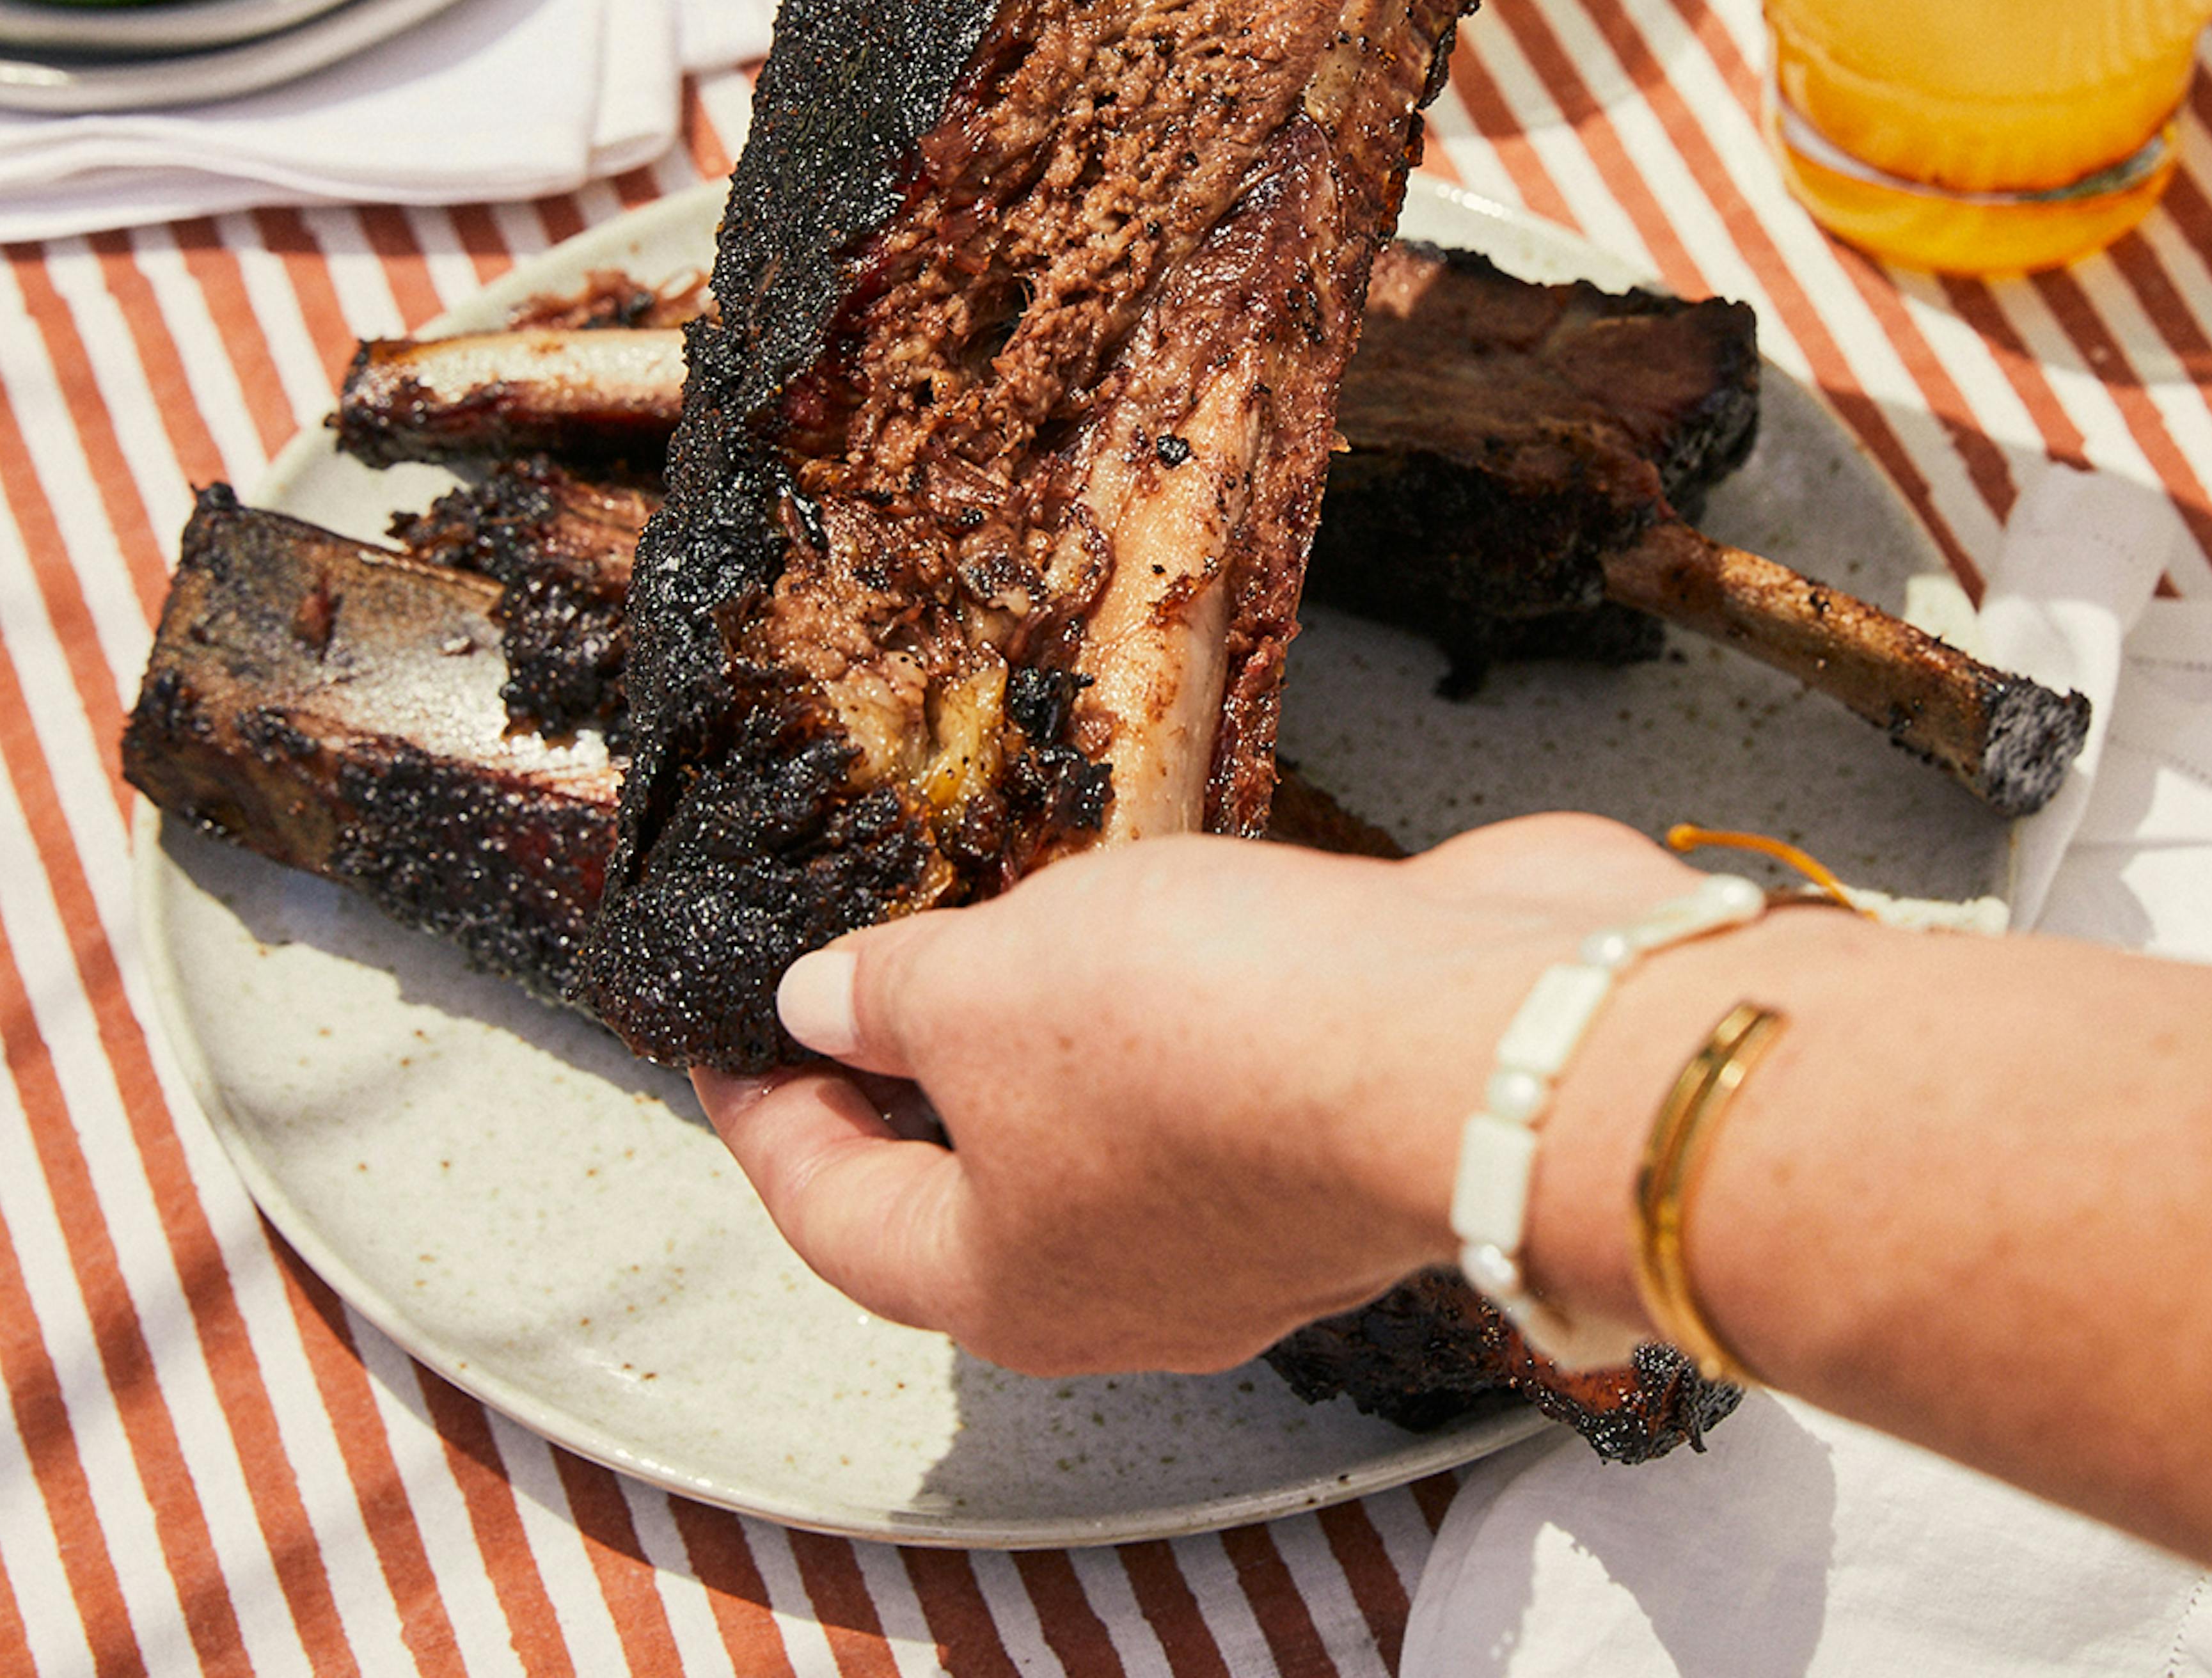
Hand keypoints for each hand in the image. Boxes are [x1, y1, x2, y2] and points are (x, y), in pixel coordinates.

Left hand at [695, 814, 1703, 1374]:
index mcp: (1010, 1283)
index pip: (833, 1215)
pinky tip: (1155, 923)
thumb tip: (826, 1007)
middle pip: (968, 1198)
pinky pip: (1207, 1081)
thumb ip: (895, 995)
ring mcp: (1246, 1223)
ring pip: (1096, 1137)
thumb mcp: (993, 985)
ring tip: (1004, 926)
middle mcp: (1129, 1288)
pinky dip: (1156, 1012)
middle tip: (855, 987)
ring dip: (1039, 1041)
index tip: (726, 1037)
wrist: (1485, 1035)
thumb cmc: (1220, 1034)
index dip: (762, 1116)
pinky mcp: (1335, 1138)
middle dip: (904, 1086)